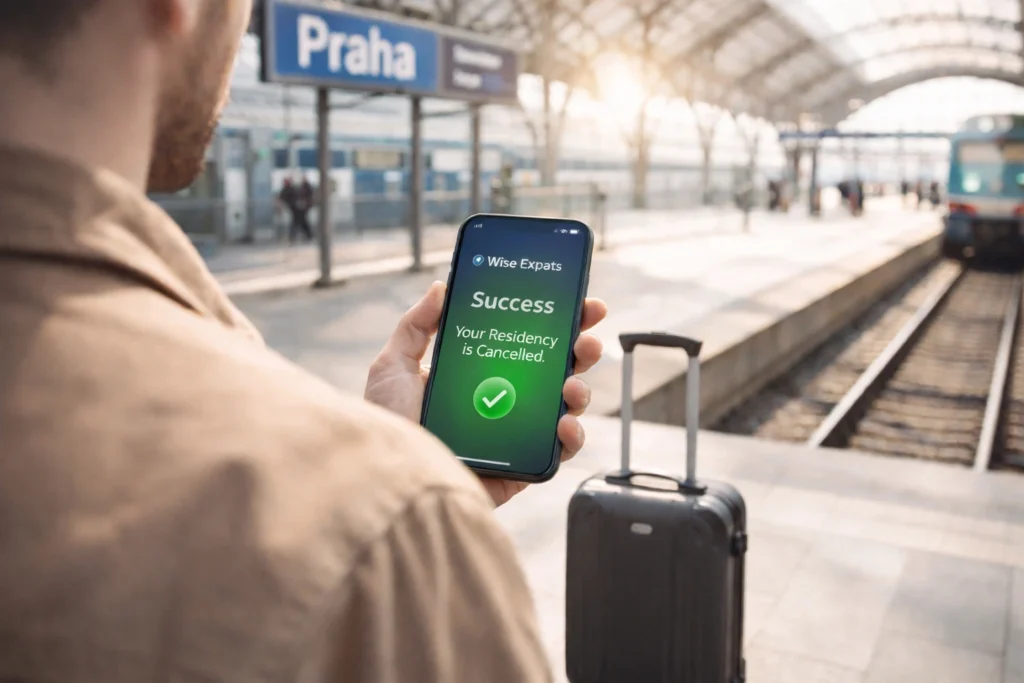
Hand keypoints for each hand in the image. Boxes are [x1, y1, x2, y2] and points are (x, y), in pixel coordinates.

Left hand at [365, 281, 607, 506]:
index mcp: (479, 375)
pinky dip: (573, 436)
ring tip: (572, 385)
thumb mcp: (393, 367)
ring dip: (580, 390)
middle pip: (555, 370)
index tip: (578, 302)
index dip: (556, 322)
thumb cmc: (387, 426)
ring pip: (565, 407)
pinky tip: (566, 424)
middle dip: (580, 349)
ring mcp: (515, 434)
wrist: (388, 477)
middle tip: (586, 338)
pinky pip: (558, 452)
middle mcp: (503, 402)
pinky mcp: (520, 468)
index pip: (526, 342)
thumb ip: (416, 325)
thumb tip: (441, 286)